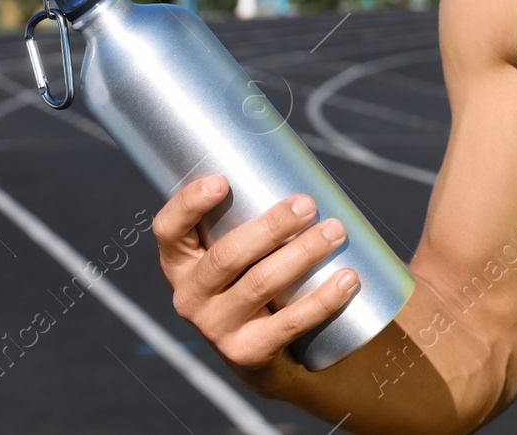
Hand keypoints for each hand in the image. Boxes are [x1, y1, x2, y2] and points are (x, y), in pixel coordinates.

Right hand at [153, 174, 360, 390]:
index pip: (168, 230)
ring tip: (336, 230)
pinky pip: (288, 324)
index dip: (189, 204)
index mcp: (180, 262)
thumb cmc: (253, 277)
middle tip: (308, 204)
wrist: (261, 354)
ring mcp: (215, 327)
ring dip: (302, 253)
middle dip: (271, 226)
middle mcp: (189, 295)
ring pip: (260, 283)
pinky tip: (347, 279)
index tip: (222, 180)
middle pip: (227, 255)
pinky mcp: (247, 353)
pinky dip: (322, 300)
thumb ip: (248, 214)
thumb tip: (297, 161)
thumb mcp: (238, 252)